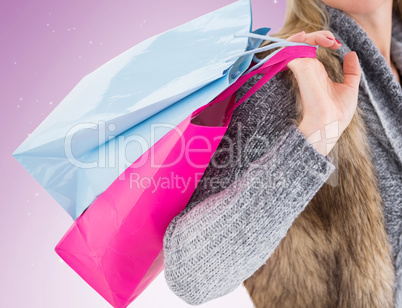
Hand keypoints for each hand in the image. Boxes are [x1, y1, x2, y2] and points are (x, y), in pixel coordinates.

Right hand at [286, 31, 360, 156]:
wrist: (330, 125)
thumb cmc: (337, 113)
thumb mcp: (350, 88)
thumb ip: (351, 71)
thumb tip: (351, 54)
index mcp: (315, 72)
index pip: (311, 48)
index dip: (323, 39)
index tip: (337, 44)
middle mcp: (306, 69)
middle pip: (304, 42)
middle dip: (319, 35)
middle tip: (333, 41)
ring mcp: (302, 68)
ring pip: (297, 42)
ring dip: (312, 35)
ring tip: (328, 39)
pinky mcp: (300, 69)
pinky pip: (292, 48)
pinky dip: (301, 40)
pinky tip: (321, 42)